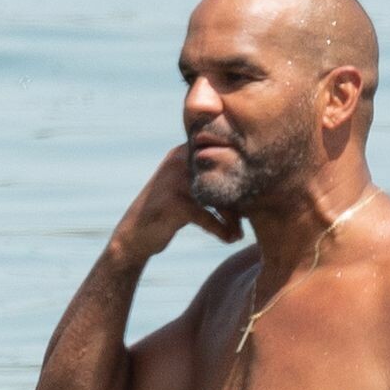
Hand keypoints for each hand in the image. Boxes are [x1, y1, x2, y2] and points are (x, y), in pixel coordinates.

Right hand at [108, 144, 242, 264]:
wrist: (135, 236)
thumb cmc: (170, 213)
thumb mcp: (189, 189)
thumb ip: (212, 179)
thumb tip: (255, 181)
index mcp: (185, 151)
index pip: (223, 156)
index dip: (241, 176)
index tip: (255, 196)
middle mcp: (179, 160)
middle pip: (223, 176)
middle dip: (239, 201)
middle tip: (248, 219)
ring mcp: (175, 180)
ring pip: (218, 197)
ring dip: (233, 219)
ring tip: (239, 233)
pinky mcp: (174, 203)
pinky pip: (208, 217)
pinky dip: (222, 230)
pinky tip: (229, 239)